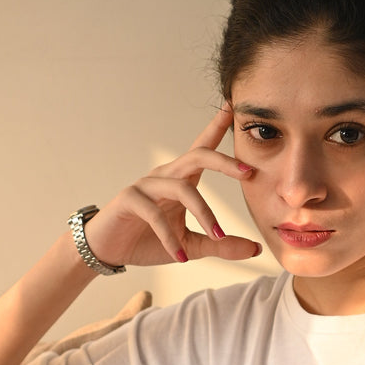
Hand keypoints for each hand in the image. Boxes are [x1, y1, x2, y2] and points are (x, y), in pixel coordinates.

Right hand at [80, 107, 260, 266]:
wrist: (109, 249)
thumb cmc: (149, 240)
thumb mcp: (191, 245)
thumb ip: (220, 245)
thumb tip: (255, 249)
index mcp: (182, 180)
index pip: (203, 149)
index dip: (217, 128)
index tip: (234, 108)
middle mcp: (166, 176)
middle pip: (198, 156)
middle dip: (224, 162)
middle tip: (249, 172)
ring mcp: (146, 185)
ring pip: (182, 188)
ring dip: (204, 213)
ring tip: (217, 236)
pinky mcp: (130, 200)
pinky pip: (155, 214)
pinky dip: (170, 238)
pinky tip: (181, 256)